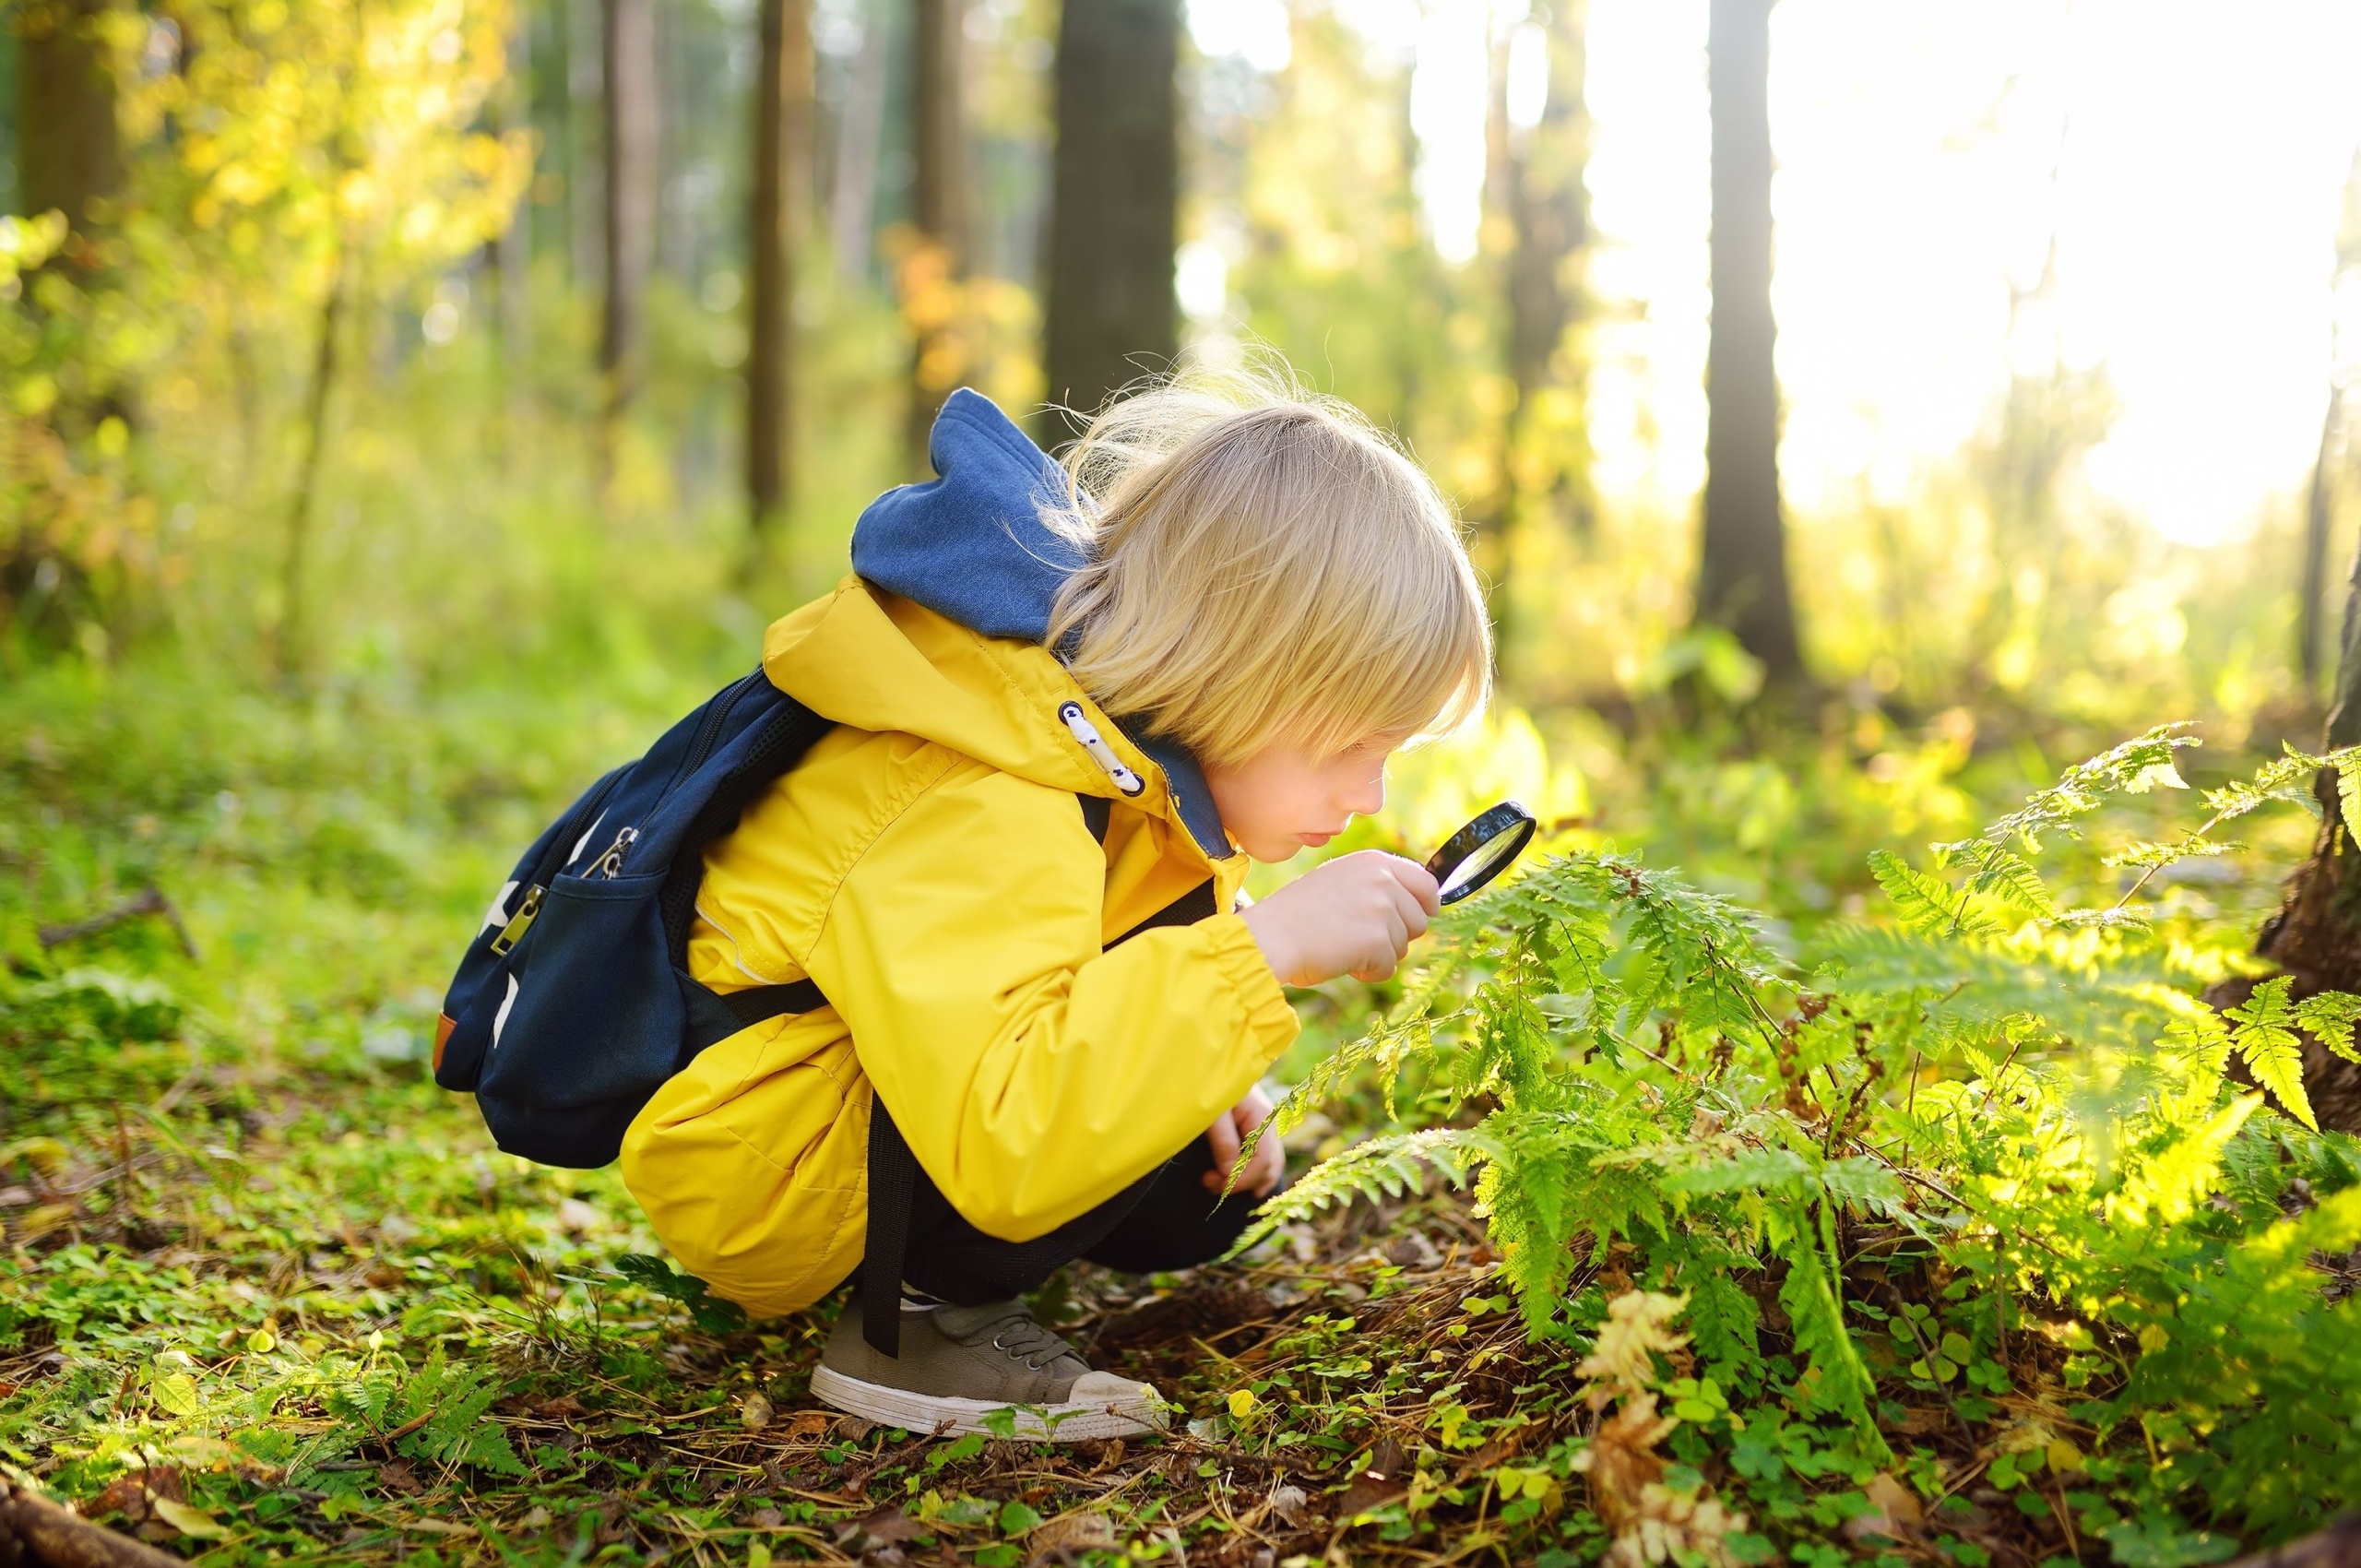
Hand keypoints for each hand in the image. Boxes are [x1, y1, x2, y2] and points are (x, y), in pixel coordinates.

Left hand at [1204, 1085, 1282, 1198]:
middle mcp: (1267, 1122)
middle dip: (1242, 1182)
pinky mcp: (1253, 1127)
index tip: (1218, 1185)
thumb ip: (1223, 1141)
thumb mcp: (1211, 1110)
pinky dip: (1253, 1174)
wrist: (1205, 1057)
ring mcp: (1263, 1125)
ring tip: (1217, 1188)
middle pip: (1269, 1165)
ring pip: (1270, 1164)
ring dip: (1246, 1181)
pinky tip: (1239, 1185)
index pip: (1263, 1158)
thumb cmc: (1206, 1079)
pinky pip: (1262, 1157)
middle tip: (1210, 1185)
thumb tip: (1230, 1173)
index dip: (1243, 1178)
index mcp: (1260, 1115)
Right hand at [1238, 850, 1440, 985]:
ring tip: (1343, 947)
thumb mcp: (1338, 881)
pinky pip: (1389, 967)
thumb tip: (1419, 909)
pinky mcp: (1378, 940)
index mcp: (1372, 861)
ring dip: (1378, 955)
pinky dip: (1368, 972)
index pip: (1425, 882)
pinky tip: (1342, 961)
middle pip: (1418, 920)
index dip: (1428, 904)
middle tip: (1358, 938)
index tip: (1426, 915)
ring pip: (1403, 946)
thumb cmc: (1297, 914)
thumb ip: (1375, 886)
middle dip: (1395, 936)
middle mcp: (1382, 880)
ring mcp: (1382, 909)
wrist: (1272, 936)